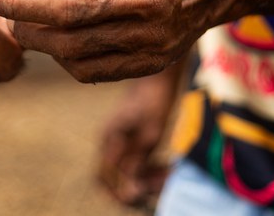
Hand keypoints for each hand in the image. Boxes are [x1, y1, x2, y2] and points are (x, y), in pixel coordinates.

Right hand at [98, 66, 181, 208]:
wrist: (159, 77)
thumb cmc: (156, 100)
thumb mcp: (151, 133)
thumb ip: (137, 161)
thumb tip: (129, 190)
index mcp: (109, 139)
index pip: (105, 177)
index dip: (120, 191)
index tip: (141, 195)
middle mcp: (109, 142)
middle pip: (113, 179)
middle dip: (135, 189)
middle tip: (160, 188)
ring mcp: (119, 143)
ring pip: (128, 174)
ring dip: (147, 180)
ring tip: (169, 176)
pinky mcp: (131, 143)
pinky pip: (137, 166)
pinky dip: (150, 172)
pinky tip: (167, 169)